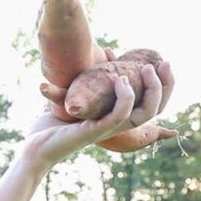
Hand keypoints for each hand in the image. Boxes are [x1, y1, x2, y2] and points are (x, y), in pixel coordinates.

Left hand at [26, 58, 176, 169]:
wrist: (33, 147)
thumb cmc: (50, 125)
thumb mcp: (74, 98)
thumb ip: (89, 81)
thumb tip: (104, 52)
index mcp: (116, 120)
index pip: (152, 105)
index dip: (164, 85)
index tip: (162, 62)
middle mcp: (117, 126)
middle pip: (156, 109)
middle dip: (166, 84)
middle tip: (165, 63)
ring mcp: (108, 130)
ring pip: (145, 113)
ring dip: (151, 89)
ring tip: (147, 68)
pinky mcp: (95, 131)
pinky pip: (120, 115)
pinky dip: (125, 97)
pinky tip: (120, 80)